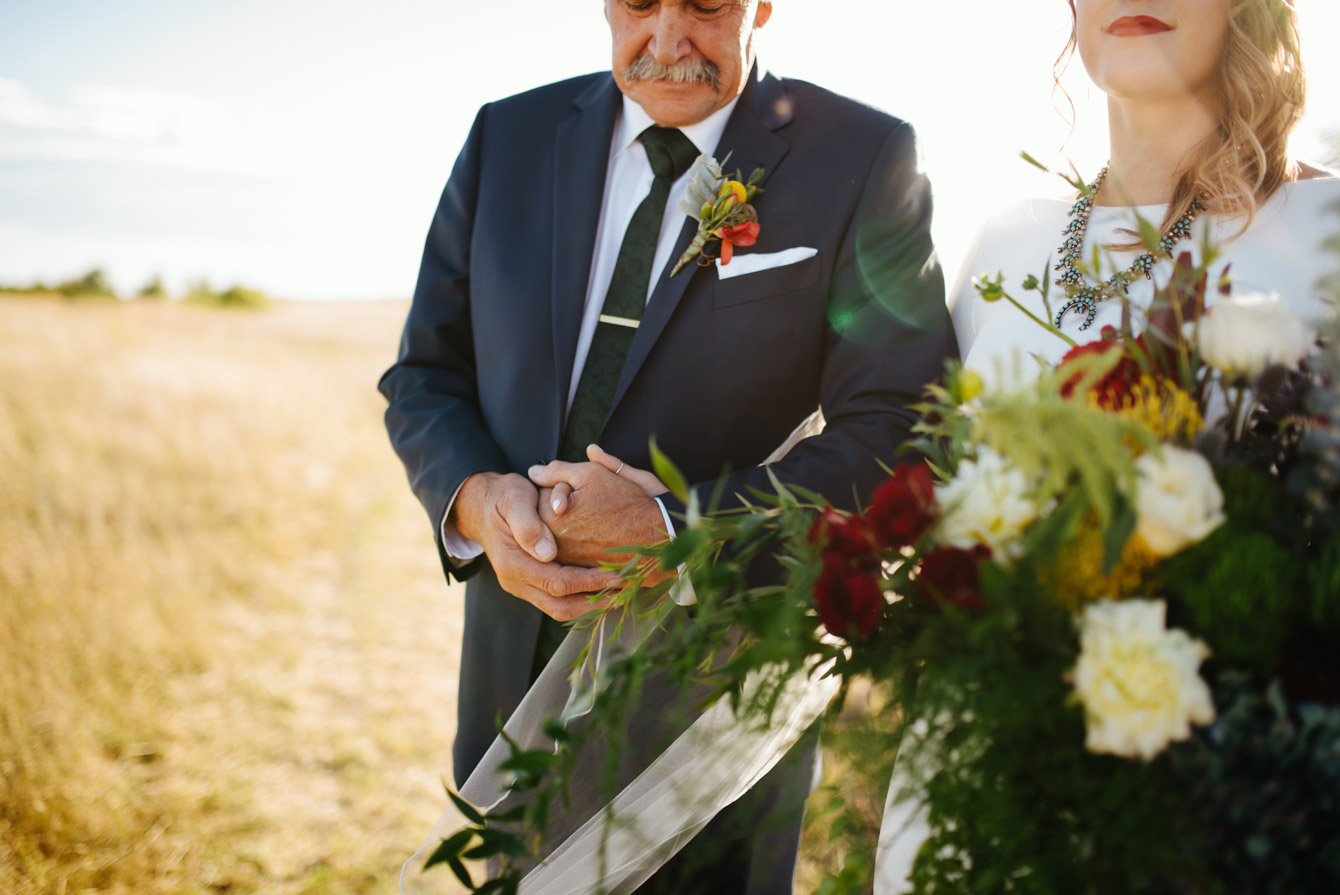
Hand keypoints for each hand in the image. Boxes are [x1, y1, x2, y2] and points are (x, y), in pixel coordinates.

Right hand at [453, 472, 619, 620]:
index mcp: (513, 563)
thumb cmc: (503, 498)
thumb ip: (529, 525)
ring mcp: (521, 587)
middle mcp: (516, 581)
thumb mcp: (514, 500)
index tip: (616, 574)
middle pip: (561, 606)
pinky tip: (602, 589)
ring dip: (590, 605)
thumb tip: (547, 553)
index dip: (589, 582)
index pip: (557, 583)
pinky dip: (580, 598)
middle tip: (626, 590)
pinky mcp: (529, 585)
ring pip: (560, 609)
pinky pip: (556, 601)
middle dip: (595, 601)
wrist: (482, 506)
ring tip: (619, 594)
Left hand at [527, 452, 670, 578]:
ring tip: (603, 521)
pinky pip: (574, 552)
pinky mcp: (582, 572)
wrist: (660, 538)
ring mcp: (566, 561)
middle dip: (565, 506)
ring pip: (561, 533)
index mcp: (550, 517)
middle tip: (595, 505)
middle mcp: (553, 544)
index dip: (564, 486)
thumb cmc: (628, 502)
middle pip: (548, 516)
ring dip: (575, 525)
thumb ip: (559, 470)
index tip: (586, 490)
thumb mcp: (592, 473)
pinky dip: (585, 543)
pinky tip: (604, 537)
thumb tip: (534, 470)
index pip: (541, 494)